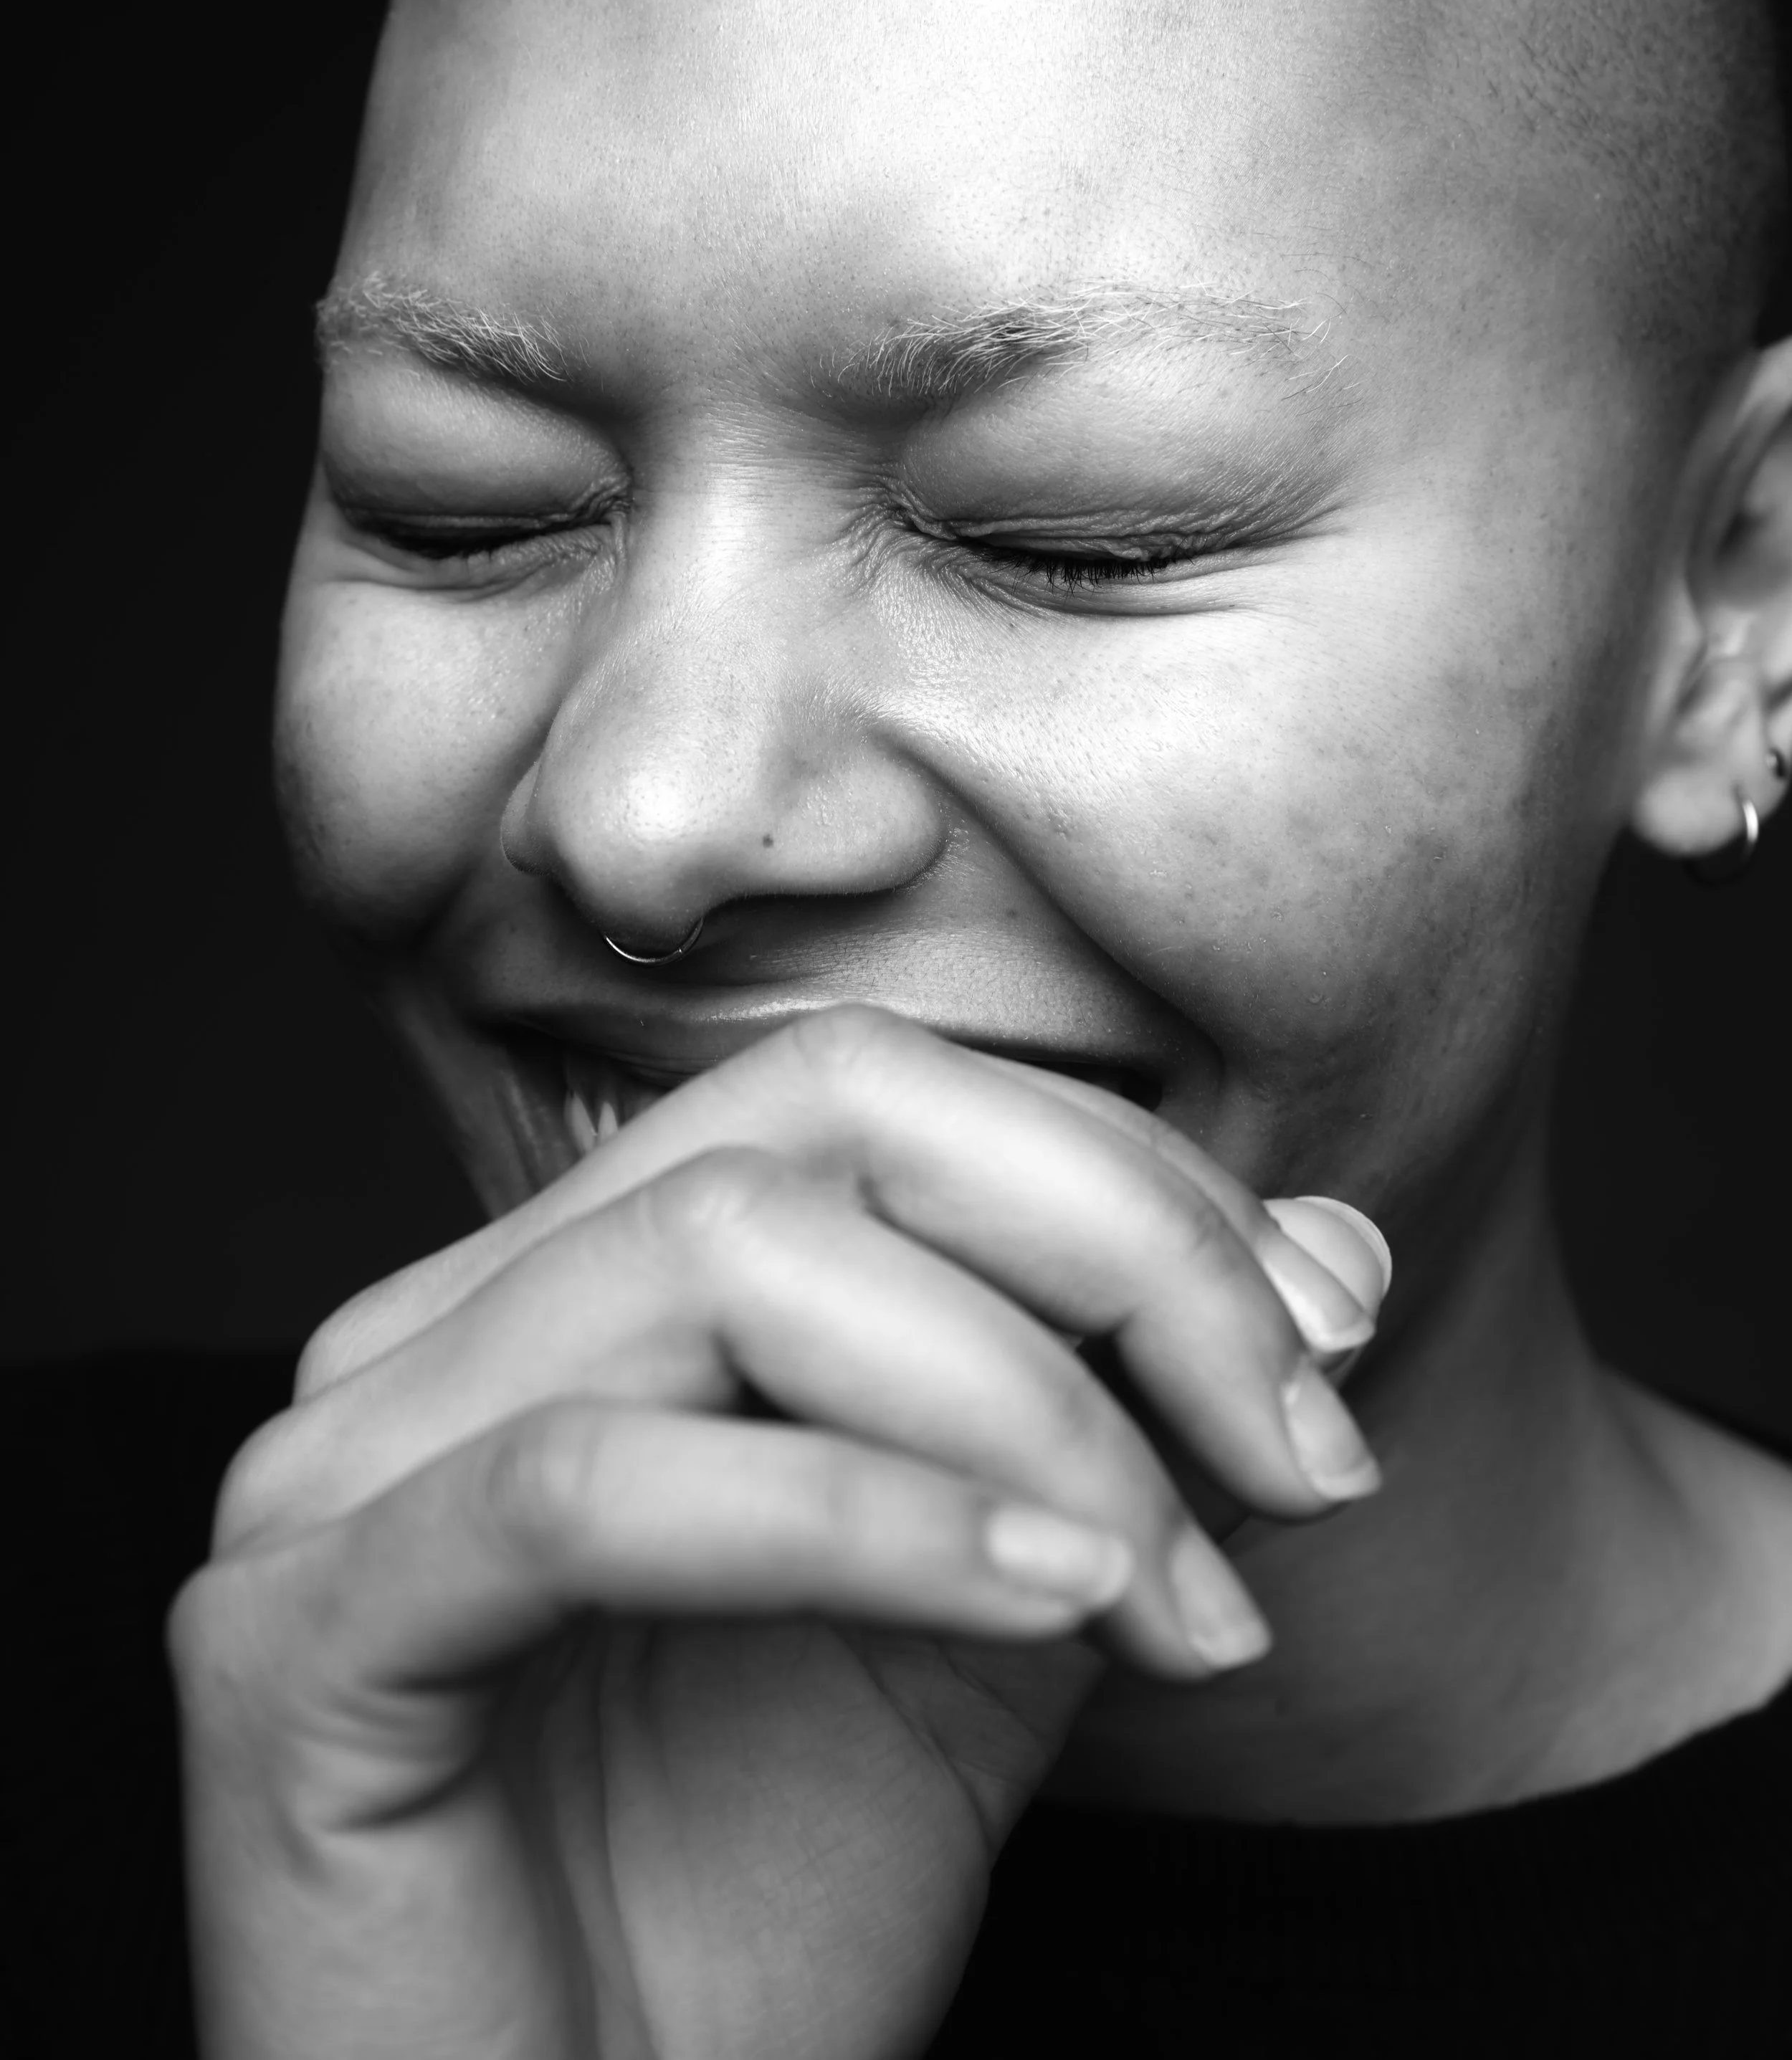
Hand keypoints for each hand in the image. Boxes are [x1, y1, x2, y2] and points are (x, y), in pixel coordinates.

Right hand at [171, 1008, 1387, 2059]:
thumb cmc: (757, 1921)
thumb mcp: (1002, 1629)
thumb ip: (1130, 1424)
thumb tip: (1338, 1248)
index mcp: (572, 1287)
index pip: (862, 1095)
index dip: (1125, 1190)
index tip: (1324, 1368)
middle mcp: (433, 1327)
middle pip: (804, 1123)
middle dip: (1108, 1256)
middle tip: (1302, 1461)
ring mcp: (338, 1466)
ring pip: (714, 1265)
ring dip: (1016, 1407)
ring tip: (1175, 1599)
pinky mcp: (293, 1634)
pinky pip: (589, 1485)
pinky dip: (854, 1516)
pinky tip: (1047, 1602)